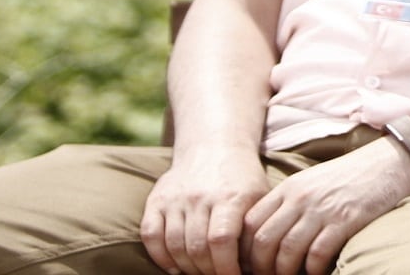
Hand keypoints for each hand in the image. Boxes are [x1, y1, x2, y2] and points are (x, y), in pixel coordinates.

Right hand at [140, 147, 272, 274]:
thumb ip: (255, 229)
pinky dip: (160, 257)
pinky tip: (174, 267)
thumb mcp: (259, 197)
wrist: (214, 146)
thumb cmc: (242, 179)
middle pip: (197, 247)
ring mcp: (176, 198)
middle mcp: (200, 196)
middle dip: (208, 271)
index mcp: (231, 196)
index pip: (221, 240)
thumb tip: (254, 267)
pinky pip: (150, 235)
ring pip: (174, 245)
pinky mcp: (156, 199)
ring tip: (199, 273)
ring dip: (187, 268)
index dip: (225, 267)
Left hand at [244, 138, 409, 274]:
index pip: (250, 223)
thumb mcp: (312, 183)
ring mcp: (322, 209)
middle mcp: (300, 198)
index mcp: (289, 188)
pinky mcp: (345, 220)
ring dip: (283, 272)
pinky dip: (311, 270)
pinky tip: (315, 274)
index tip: (251, 265)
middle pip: (263, 240)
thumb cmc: (350, 177)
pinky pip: (316, 254)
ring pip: (286, 251)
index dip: (245, 250)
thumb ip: (289, 204)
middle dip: (260, 267)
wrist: (391, 162)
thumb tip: (269, 238)